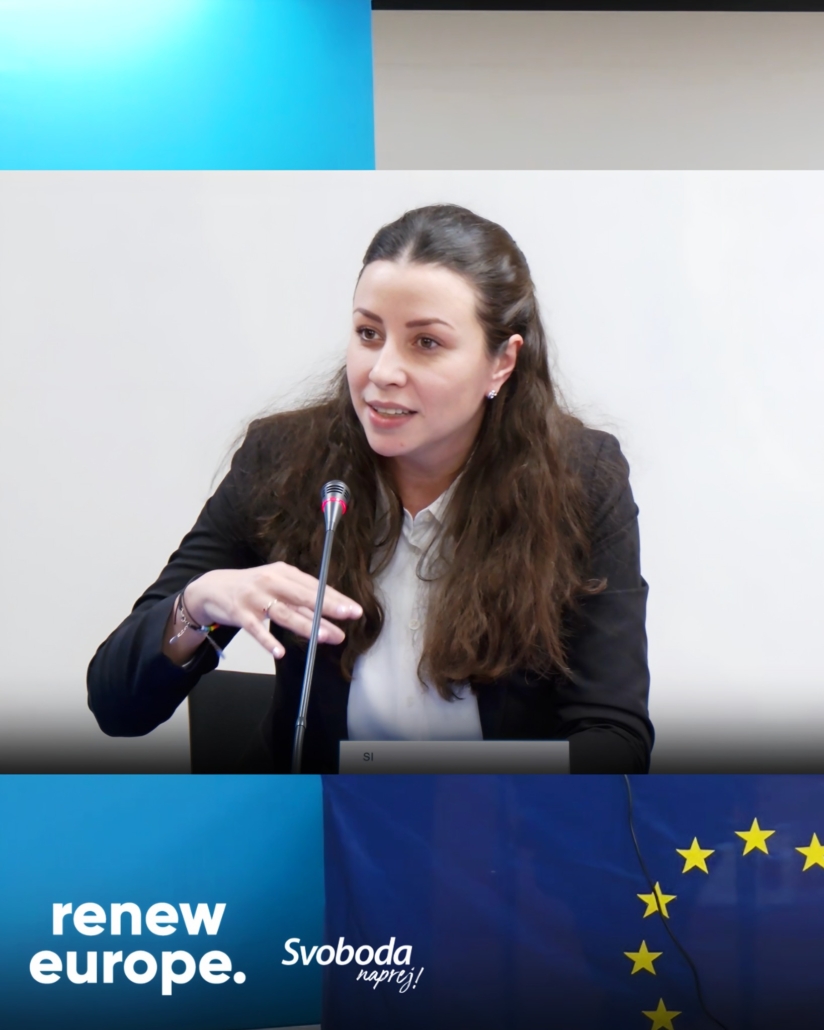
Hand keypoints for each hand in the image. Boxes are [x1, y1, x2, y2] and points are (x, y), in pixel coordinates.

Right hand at [183, 562, 362, 658]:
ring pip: (284, 613)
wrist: (212, 588)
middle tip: (349, 618)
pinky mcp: (239, 613)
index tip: (354, 609)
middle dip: (328, 608)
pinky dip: (267, 641)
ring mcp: (254, 597)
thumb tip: (329, 609)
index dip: (336, 598)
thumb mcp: (276, 584)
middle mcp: (271, 582)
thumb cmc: (252, 587)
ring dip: (306, 626)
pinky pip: (255, 629)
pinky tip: (279, 652)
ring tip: (325, 637)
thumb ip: (299, 596)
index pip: (314, 586)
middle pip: (303, 597)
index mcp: (283, 573)